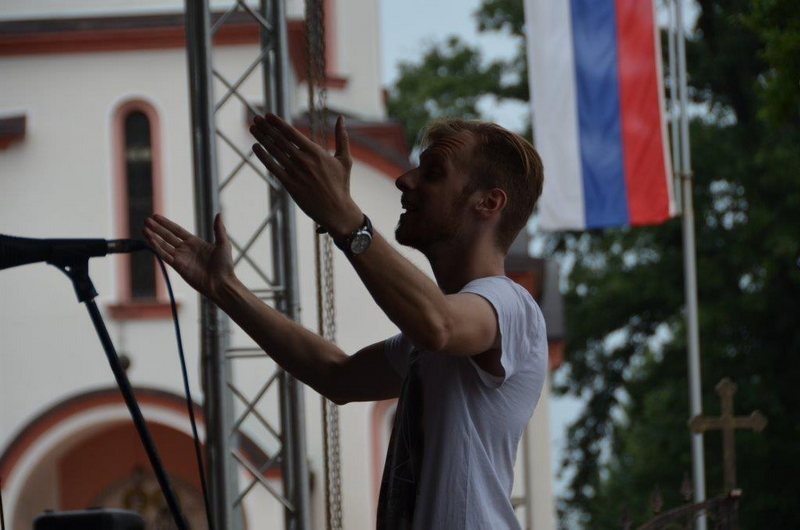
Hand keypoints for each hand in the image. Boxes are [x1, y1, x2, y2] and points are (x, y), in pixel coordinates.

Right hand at [143, 213, 234, 299]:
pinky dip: (157, 248)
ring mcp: (181, 258)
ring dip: (153, 237)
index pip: (177, 230)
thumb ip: (219, 229)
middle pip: (168, 236)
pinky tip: (150, 240)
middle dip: (157, 229)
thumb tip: (219, 213)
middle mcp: (186, 249)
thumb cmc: (225, 265)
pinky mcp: (178, 266)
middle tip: (146, 220)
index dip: (167, 224)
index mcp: (195, 242)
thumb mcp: (223, 244)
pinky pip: (165, 255)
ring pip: (164, 245)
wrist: (221, 283)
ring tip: (144, 229)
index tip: (156, 216)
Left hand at [250, 113, 362, 237]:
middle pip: (280, 140)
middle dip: (267, 127)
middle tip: (256, 118)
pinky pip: (273, 168)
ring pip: (275, 152)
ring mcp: (296, 173)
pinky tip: (256, 147)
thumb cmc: (341, 185)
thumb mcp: (344, 159)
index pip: (293, 133)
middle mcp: (304, 161)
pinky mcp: (290, 185)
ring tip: (253, 128)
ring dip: (262, 138)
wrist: (336, 210)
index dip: (278, 123)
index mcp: (316, 153)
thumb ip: (342, 137)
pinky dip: (263, 157)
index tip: (268, 115)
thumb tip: (341, 117)